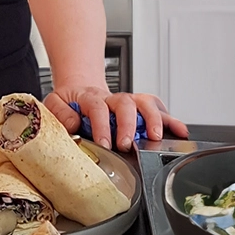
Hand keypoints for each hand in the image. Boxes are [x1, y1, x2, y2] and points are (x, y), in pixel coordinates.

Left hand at [43, 88, 186, 151]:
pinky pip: (158, 108)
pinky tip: (179, 130)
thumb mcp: (55, 102)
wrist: (80, 90)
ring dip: (154, 118)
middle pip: (125, 103)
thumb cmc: (69, 101)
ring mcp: (129, 102)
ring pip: (145, 102)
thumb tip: (72, 124)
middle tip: (126, 144)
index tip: (104, 143)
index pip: (97, 107)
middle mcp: (112, 98)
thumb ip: (60, 113)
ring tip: (156, 136)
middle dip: (129, 124)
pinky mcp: (140, 107)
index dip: (101, 125)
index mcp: (90, 97)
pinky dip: (171, 119)